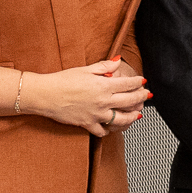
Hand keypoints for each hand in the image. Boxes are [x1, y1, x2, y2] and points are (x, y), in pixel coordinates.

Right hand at [25, 58, 149, 136]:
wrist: (45, 94)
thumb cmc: (62, 80)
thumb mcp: (85, 69)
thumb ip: (104, 67)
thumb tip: (118, 61)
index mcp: (103, 85)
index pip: (128, 84)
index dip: (138, 82)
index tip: (143, 81)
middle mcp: (103, 101)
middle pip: (130, 101)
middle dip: (141, 98)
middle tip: (146, 96)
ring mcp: (96, 114)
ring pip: (121, 119)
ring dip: (132, 117)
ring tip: (136, 114)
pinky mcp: (87, 124)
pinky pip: (103, 131)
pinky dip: (109, 130)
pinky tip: (113, 126)